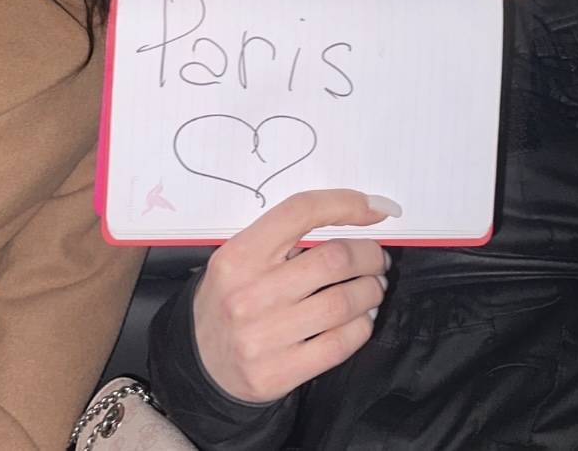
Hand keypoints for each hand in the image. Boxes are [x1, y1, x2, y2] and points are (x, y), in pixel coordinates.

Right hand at [193, 188, 399, 402]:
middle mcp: (249, 293)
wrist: (199, 362)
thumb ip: (285, 237)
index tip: (377, 209)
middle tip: (378, 260)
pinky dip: (361, 327)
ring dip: (370, 291)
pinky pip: (338, 344)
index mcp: (239, 254)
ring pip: (342, 303)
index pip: (300, 212)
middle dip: (369, 256)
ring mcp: (263, 336)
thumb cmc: (230, 297)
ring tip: (374, 288)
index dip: (345, 205)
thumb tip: (356, 213)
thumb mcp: (241, 257)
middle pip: (333, 259)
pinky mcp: (277, 373)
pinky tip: (362, 319)